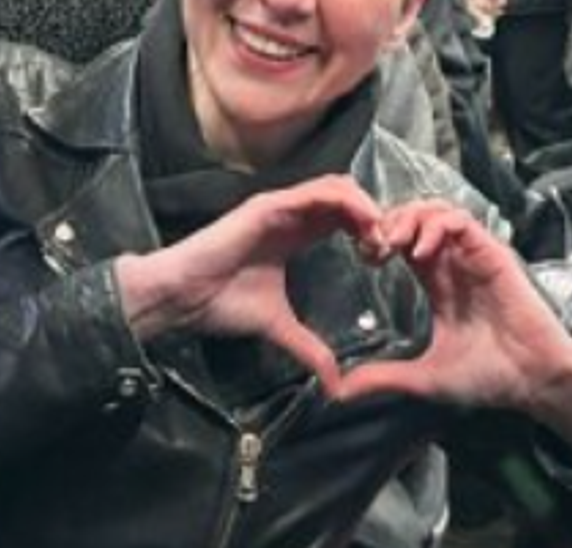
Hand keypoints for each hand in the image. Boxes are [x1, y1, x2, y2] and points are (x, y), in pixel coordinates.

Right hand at [116, 175, 383, 390]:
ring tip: (380, 236)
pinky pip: (318, 192)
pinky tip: (365, 224)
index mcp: (293, 234)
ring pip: (338, 186)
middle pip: (346, 197)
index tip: (383, 260)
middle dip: (374, 217)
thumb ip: (309, 348)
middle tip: (389, 248)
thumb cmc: (220, 304)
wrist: (182, 297)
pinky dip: (348, 203)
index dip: (368, 231)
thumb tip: (335, 384)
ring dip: (366, 207)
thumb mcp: (279, 326)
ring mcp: (280, 205)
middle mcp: (290, 214)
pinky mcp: (269, 205)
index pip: (342, 217)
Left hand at [334, 200, 571, 457]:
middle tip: (371, 245)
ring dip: (409, 218)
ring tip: (390, 242)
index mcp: (438, 283)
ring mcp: (473, 256)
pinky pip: (461, 222)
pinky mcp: (492, 254)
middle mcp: (454, 264)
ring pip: (437, 211)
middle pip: (416, 218)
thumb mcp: (424, 377)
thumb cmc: (488, 377)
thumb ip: (384, 378)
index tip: (362, 259)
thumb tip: (339, 392)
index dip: (378, 242)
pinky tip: (418, 252)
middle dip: (389, 222)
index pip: (403, 243)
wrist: (533, 380)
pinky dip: (436, 227)